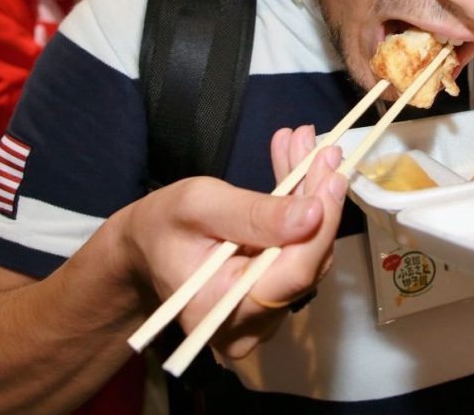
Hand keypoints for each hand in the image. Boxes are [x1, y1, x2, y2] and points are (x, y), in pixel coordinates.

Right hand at [119, 126, 345, 359]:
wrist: (142, 251)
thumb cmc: (161, 226)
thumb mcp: (198, 206)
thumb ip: (254, 214)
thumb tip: (314, 214)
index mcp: (222, 309)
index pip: (295, 272)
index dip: (322, 223)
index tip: (331, 174)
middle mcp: (249, 326)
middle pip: (307, 261)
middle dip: (318, 199)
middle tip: (324, 151)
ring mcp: (263, 317)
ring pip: (307, 252)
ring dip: (311, 197)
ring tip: (305, 147)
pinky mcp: (272, 300)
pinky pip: (299, 252)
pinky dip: (300, 209)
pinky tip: (298, 166)